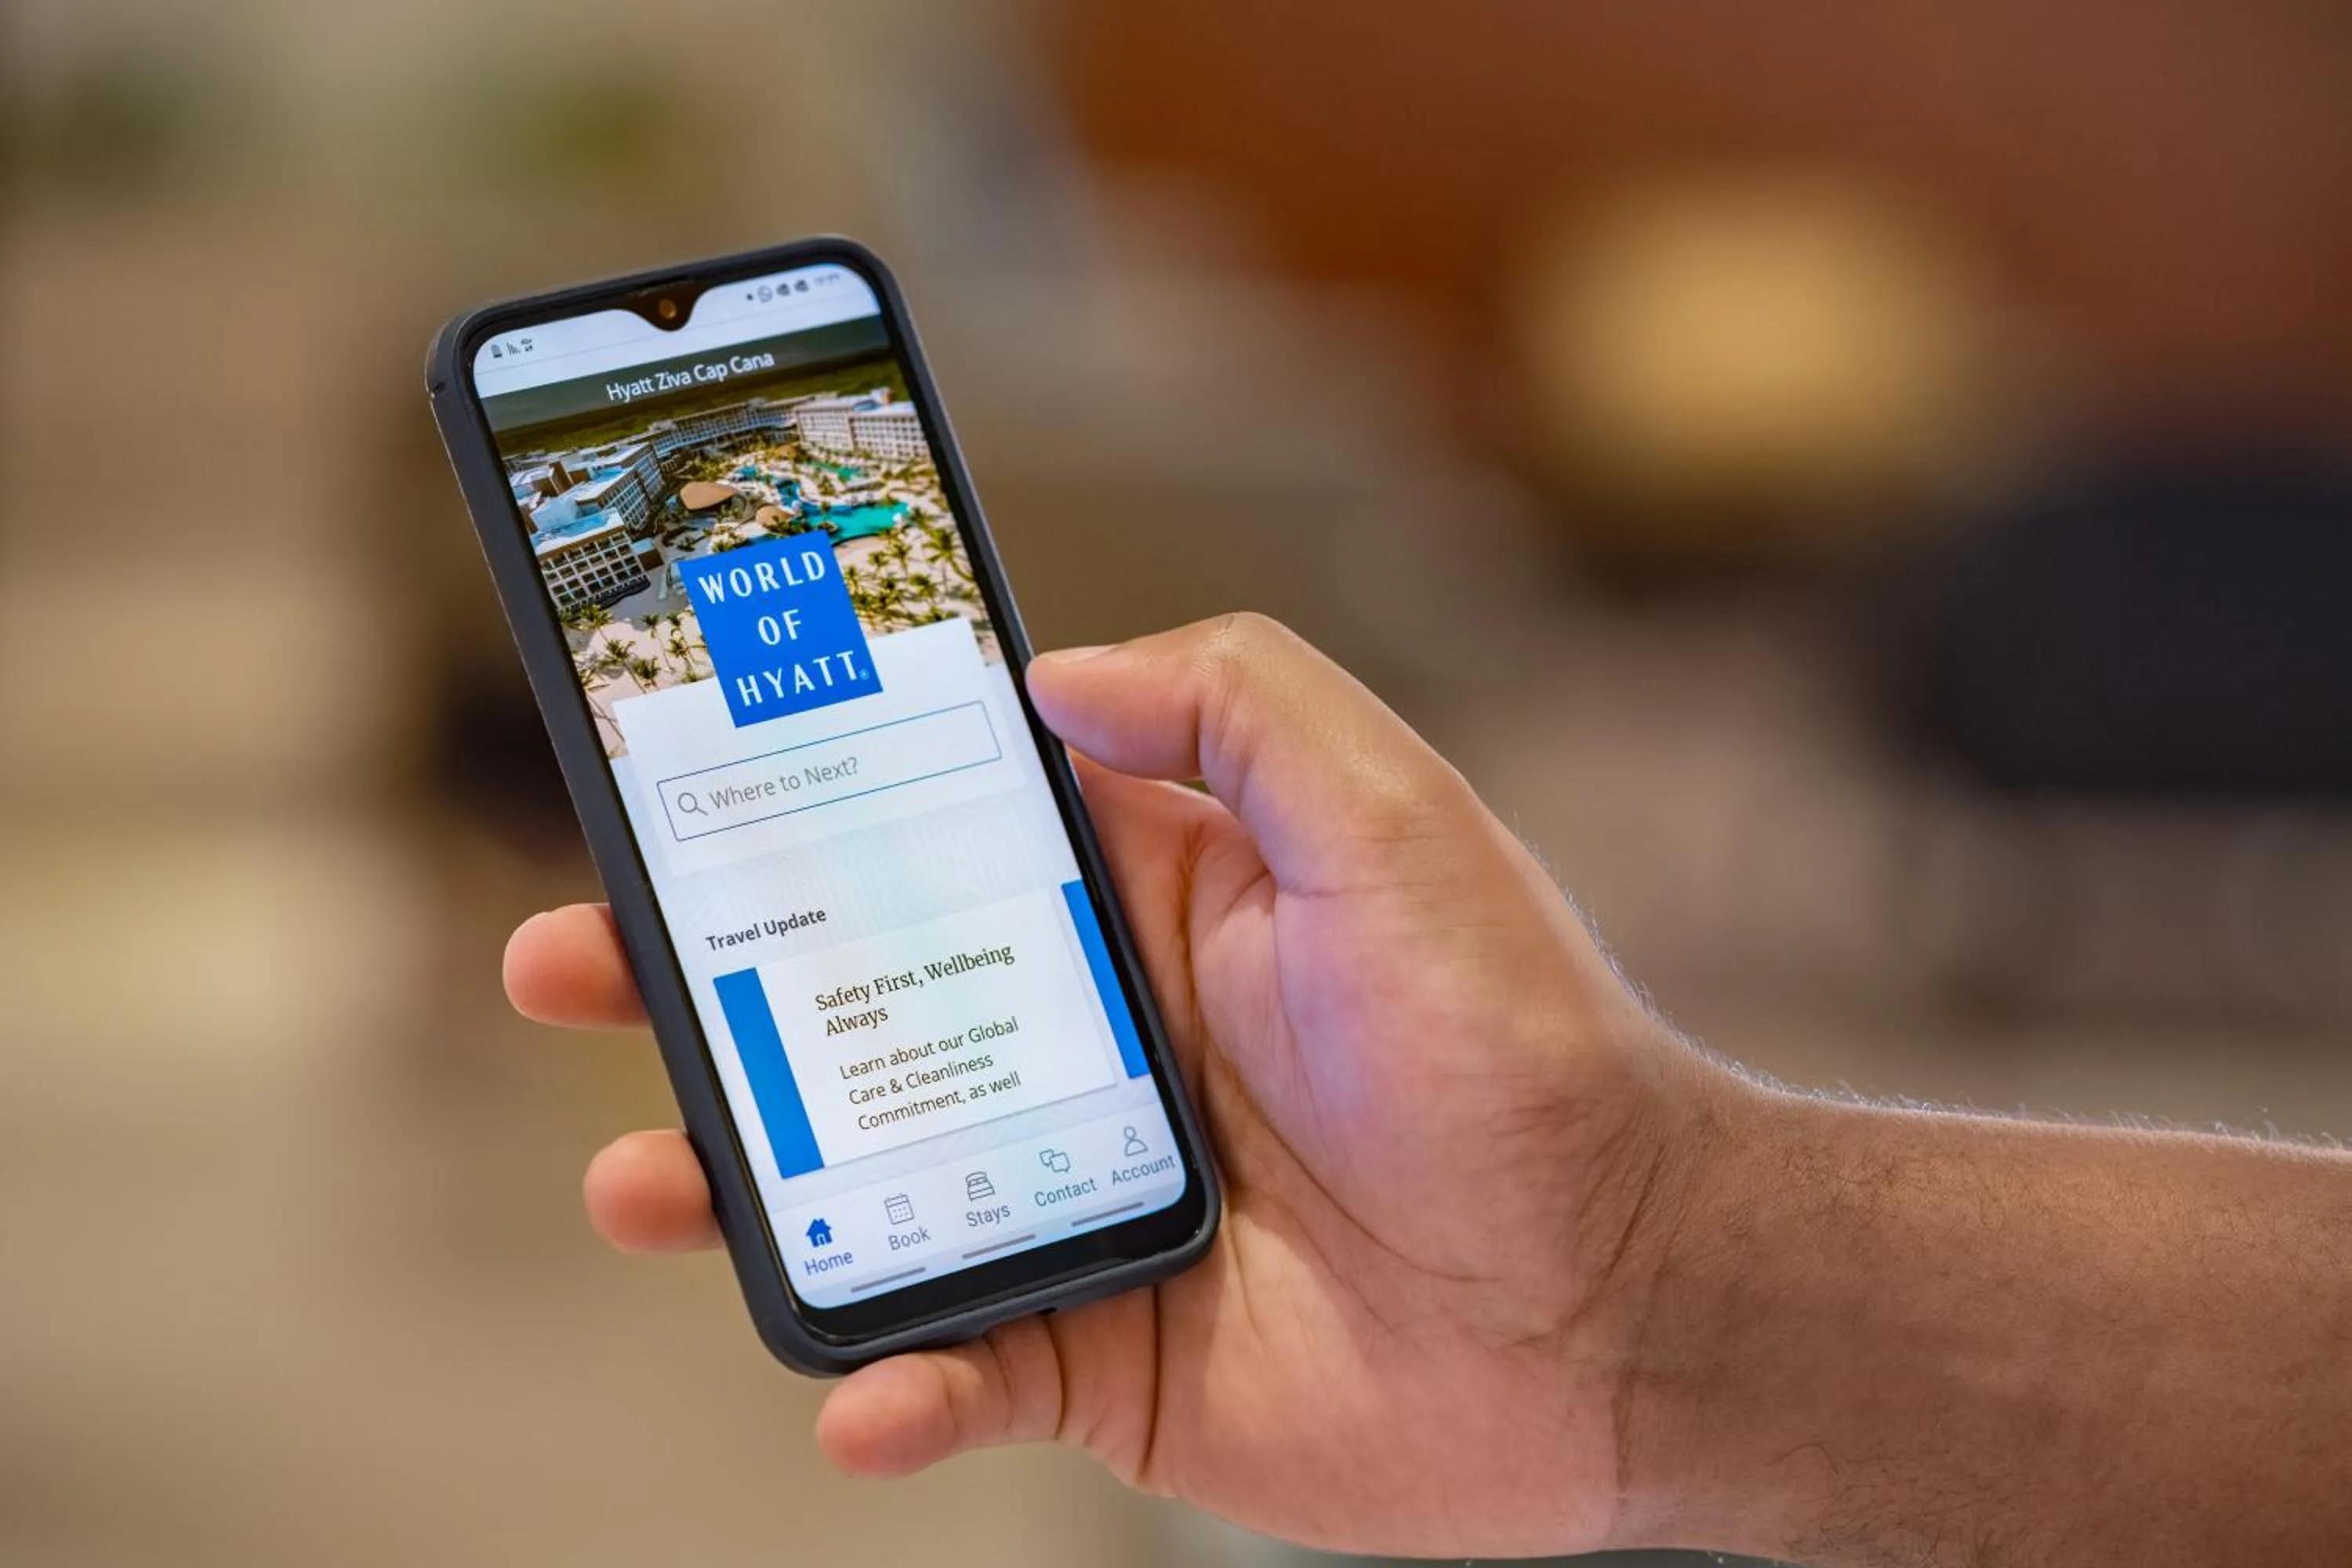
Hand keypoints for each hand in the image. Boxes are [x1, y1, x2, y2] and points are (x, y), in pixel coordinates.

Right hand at [506, 613, 1710, 1558]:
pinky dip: (891, 1383)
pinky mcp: (1103, 1351)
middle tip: (567, 958)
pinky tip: (868, 1390)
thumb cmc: (1524, 1048)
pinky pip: (956, 1366)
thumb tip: (1045, 672)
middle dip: (692, 980)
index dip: (794, 793)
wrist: (1628, 1302)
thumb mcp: (1395, 819)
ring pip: (858, 1184)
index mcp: (1139, 900)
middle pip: (845, 1002)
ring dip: (732, 1182)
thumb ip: (1233, 706)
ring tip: (638, 1177)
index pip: (927, 826)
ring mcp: (1079, 1197)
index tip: (668, 762)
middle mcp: (1087, 1041)